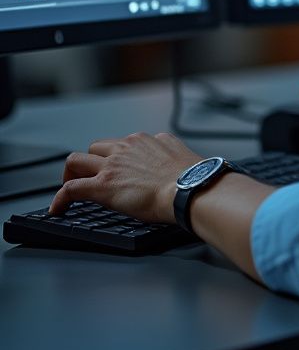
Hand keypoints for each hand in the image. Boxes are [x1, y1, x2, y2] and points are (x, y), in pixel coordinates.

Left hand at [49, 132, 202, 223]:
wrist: (188, 188)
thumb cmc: (190, 176)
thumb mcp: (178, 152)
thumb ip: (165, 148)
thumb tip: (166, 152)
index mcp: (144, 140)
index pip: (120, 143)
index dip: (113, 156)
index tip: (113, 168)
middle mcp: (125, 147)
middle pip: (95, 147)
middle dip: (90, 162)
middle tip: (90, 178)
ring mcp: (111, 165)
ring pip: (76, 160)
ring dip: (70, 173)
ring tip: (70, 189)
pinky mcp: (102, 186)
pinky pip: (70, 188)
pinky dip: (60, 198)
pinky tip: (58, 209)